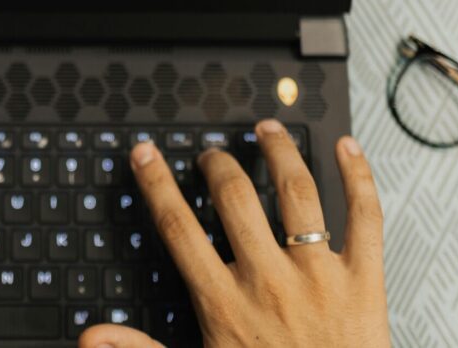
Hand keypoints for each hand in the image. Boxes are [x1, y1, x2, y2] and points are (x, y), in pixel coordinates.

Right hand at [80, 119, 388, 346]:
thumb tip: (93, 337)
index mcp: (225, 304)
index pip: (179, 228)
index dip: (157, 184)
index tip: (146, 156)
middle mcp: (270, 282)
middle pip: (234, 199)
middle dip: (217, 165)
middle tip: (211, 156)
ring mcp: (319, 277)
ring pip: (297, 194)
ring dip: (280, 152)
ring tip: (268, 130)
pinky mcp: (363, 282)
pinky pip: (365, 218)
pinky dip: (357, 177)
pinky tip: (348, 149)